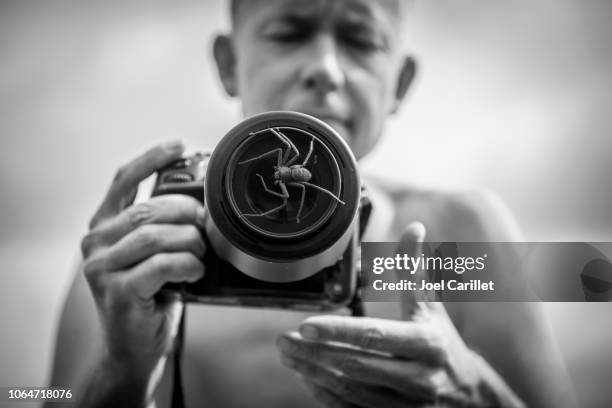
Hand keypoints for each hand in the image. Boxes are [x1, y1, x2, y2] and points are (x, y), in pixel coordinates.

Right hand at [79, 142, 205, 404]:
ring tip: (202, 254)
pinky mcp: (119, 291)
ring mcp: (102, 268)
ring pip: (156, 235)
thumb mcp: (153, 253)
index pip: (123, 180)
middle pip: (149, 209)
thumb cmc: (150, 295)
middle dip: (188, 212)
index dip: (151, 159)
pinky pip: (163, 264)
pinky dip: (187, 264)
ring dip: (191, 242)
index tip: (179, 146)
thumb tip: (202, 202)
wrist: (134, 345)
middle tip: (207, 227)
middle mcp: (95, 243)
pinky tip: (196, 272)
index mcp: (104, 226)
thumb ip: (163, 226)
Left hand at [277, 223, 524, 407]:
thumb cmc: (441, 342)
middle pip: (356, 367)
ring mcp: (405, 405)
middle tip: (283, 340)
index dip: (338, 331)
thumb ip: (415, 268)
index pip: (375, 336)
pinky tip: (305, 376)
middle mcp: (417, 378)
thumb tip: (414, 227)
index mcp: (426, 343)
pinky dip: (324, 395)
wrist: (467, 394)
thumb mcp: (431, 305)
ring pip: (351, 392)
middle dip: (315, 354)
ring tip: (287, 354)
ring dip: (313, 373)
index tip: (305, 325)